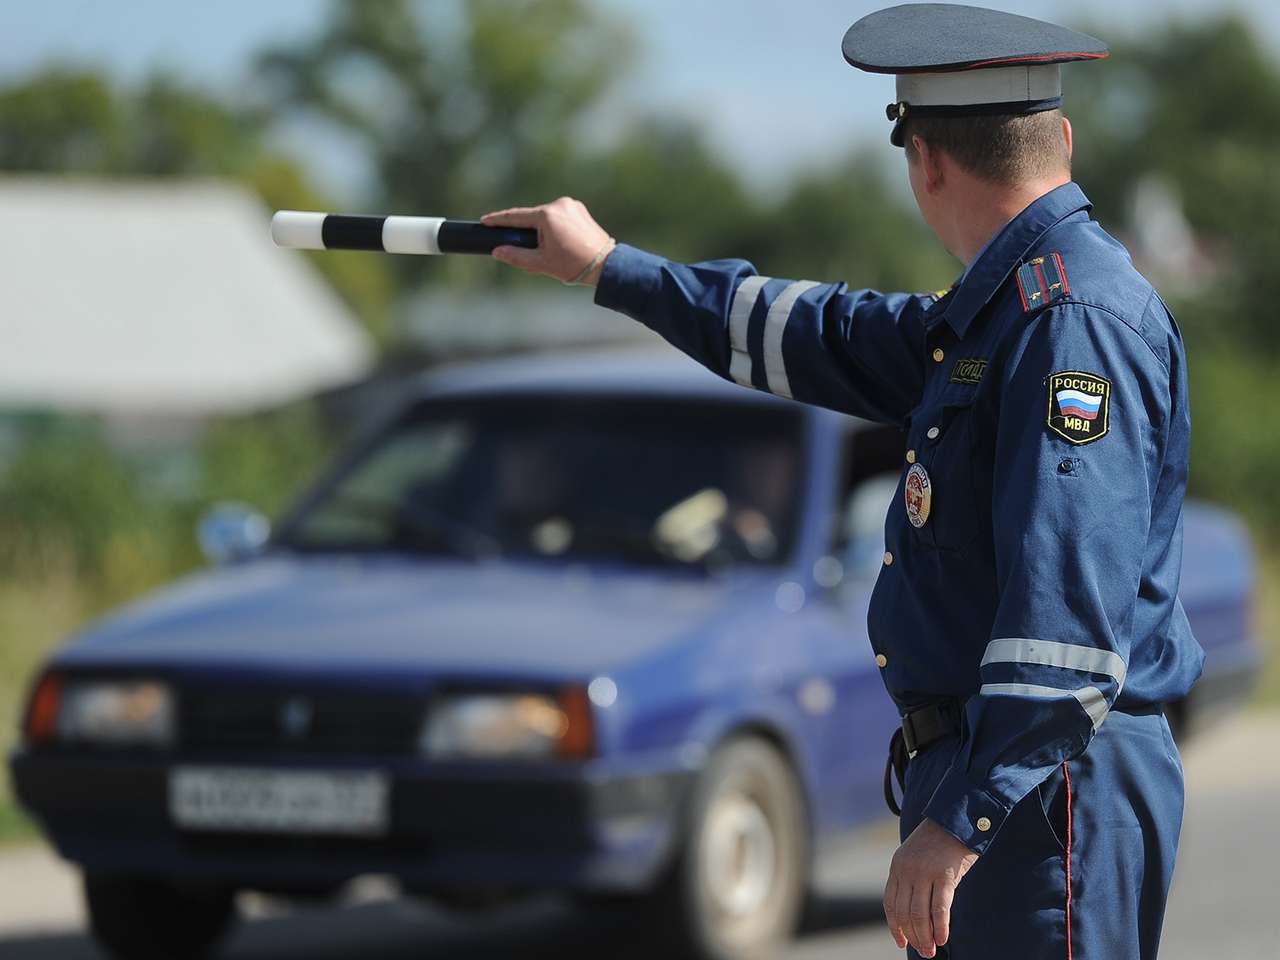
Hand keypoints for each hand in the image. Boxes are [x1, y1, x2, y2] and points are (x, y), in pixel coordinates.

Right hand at [482, 197, 612, 284]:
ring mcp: (572, 205)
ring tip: (551, 251)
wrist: (605, 265)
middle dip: (525, 231)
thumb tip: (497, 252)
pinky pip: (559, 216)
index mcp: (548, 215)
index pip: (516, 216)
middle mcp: (560, 204)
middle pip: (532, 217)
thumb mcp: (540, 263)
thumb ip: (515, 256)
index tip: (485, 220)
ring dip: (541, 229)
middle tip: (524, 248)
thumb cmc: (573, 265)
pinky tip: (559, 243)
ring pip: (546, 217)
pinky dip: (554, 227)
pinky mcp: (580, 209)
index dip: (498, 220)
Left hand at [883, 818, 977, 956]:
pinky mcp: (944, 875)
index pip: (890, 903)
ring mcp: (924, 872)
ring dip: (925, 937)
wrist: (957, 818)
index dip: (895, 926)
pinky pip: (939, 909)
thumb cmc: (940, 840)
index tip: (901, 941)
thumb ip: (912, 878)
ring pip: (919, 914)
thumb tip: (915, 913)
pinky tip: (943, 939)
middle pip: (904, 913)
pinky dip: (940, 928)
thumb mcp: (916, 856)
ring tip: (932, 950)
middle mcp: (907, 870)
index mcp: (897, 866)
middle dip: (912, 936)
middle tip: (923, 951)